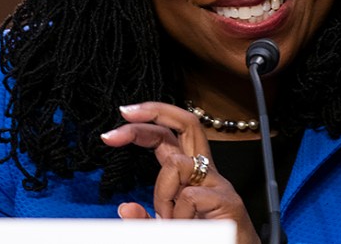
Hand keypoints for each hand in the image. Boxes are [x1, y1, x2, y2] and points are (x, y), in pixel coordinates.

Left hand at [101, 102, 260, 243]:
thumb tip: (124, 208)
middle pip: (187, 123)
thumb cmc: (206, 240)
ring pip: (177, 164)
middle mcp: (205, 171)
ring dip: (163, 194)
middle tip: (125, 115)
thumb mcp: (165, 228)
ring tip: (171, 220)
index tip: (113, 133)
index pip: (169, 135)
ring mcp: (218, 183)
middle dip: (154, 111)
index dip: (145, 125)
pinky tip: (188, 227)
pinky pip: (189, 197)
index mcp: (190, 173)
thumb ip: (145, 219)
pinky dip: (180, 216)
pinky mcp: (227, 200)